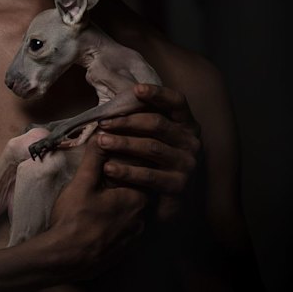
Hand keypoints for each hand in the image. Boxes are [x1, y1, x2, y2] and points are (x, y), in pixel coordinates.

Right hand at [49, 136, 147, 277]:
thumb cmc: (73, 219)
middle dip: (129, 187)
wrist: (64, 260)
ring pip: (137, 216)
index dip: (132, 168)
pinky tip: (106, 223)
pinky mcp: (126, 254)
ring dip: (126, 208)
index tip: (117, 165)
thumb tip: (101, 136)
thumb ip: (94, 158)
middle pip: (143, 196)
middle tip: (111, 182)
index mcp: (136, 200)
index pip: (144, 176)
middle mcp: (143, 220)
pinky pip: (130, 234)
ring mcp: (135, 239)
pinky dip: (122, 226)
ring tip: (107, 202)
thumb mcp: (81, 183)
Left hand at [96, 83, 201, 217]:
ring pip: (151, 148)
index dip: (158, 94)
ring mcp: (187, 164)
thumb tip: (119, 88)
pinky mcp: (178, 186)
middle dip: (127, 122)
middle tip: (103, 122)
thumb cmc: (152, 162)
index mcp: (187, 124)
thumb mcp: (152, 137)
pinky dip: (127, 171)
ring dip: (123, 143)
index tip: (136, 90)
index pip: (177, 102)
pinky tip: (108, 168)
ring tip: (100, 142)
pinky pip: (149, 175)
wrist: (164, 203)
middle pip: (158, 124)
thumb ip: (142, 116)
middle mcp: (191, 142)